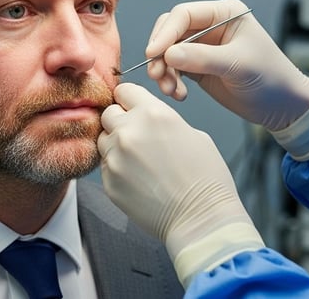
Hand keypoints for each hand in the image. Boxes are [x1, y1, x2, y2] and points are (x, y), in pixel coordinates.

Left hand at [99, 83, 261, 284]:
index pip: (124, 90)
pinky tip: (138, 179)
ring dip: (115, 146)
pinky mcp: (109, 182)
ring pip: (103, 140)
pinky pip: (105, 166)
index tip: (132, 107)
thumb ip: (162, 120)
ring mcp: (115, 158)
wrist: (200, 218)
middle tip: (137, 136)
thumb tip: (146, 119)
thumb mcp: (193, 134)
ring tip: (139, 161)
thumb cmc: (205, 178)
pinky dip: (117, 169)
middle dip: (119, 121)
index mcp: (152, 113)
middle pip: (108, 113)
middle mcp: (129, 131)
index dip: (129, 99)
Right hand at [146, 0, 308, 130]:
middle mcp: (211, 26)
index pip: (184, 14)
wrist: (282, 106)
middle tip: (156, 74)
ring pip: (168, 52)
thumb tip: (168, 54)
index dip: (165, 33)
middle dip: (160, 53)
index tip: (154, 53)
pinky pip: (173, 69)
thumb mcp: (238, 65)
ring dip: (163, 71)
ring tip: (170, 90)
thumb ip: (202, 58)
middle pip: (170, 31)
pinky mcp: (197, 66)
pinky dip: (170, 81)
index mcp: (224, 13)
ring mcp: (202, 47)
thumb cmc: (271, 78)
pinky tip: (179, 95)